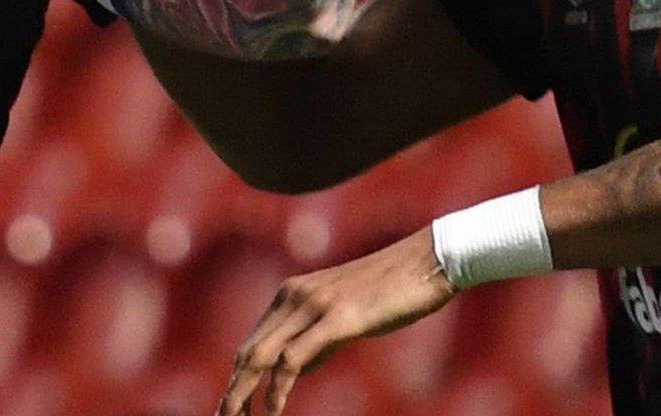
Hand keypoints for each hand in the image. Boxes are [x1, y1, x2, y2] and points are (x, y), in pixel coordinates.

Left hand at [219, 228, 457, 415]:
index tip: (232, 406)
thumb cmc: (393, 290)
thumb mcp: (345, 315)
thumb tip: (294, 370)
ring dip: (244, 393)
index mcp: (292, 294)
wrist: (428, 260)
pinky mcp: (336, 318)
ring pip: (262, 354)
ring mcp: (313, 305)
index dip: (238, 378)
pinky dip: (278, 388)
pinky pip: (294, 358)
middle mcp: (293, 296)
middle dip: (233, 390)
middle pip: (248, 350)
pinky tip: (273, 410)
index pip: (252, 342)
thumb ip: (316, 340)